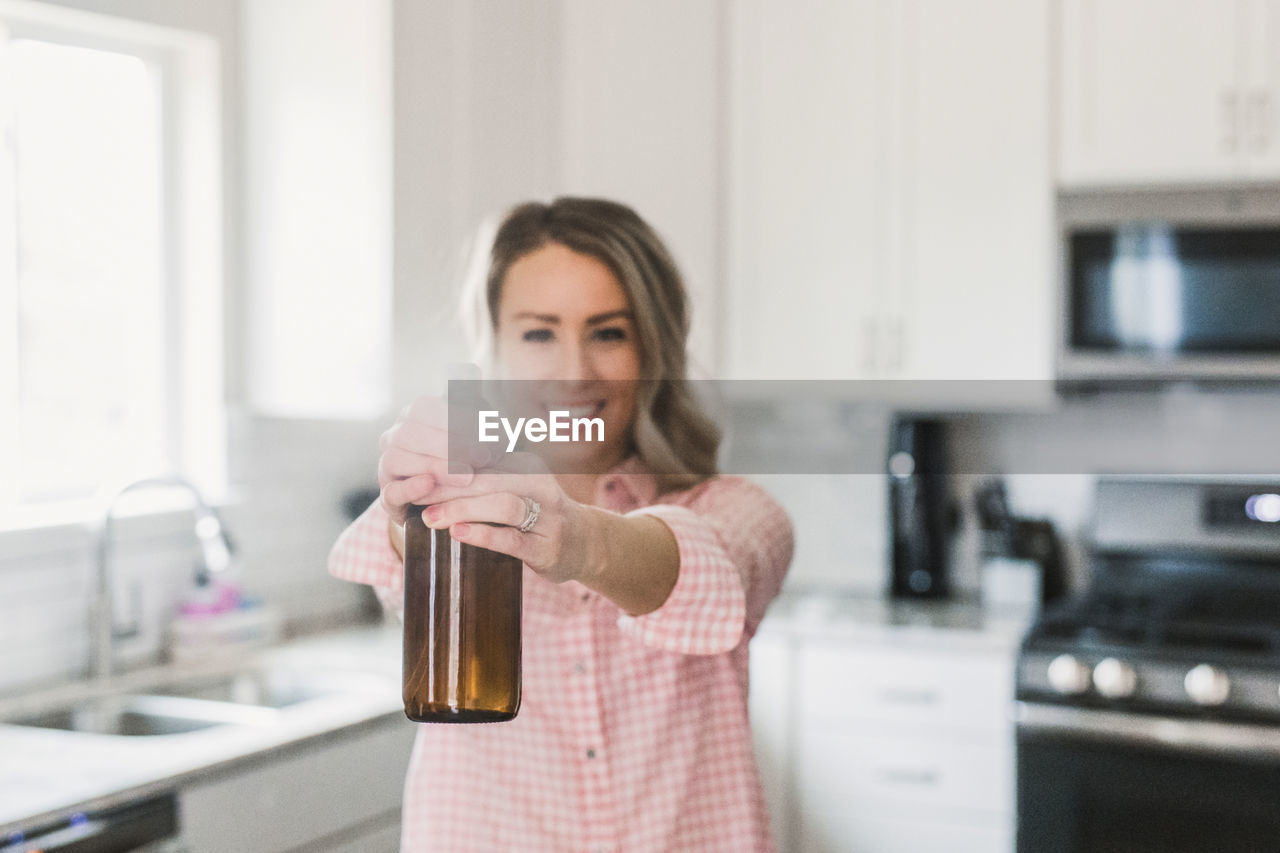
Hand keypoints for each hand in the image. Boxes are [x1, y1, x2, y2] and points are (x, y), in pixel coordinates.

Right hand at [377, 396, 483, 523]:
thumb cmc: (472, 461)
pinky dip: (410, 488)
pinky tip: (430, 484)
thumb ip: (486, 427)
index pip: (425, 408)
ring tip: (467, 477)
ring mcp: (387, 467)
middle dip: (449, 444)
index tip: (488, 434)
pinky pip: (390, 491)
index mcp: (415, 416)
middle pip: (409, 432)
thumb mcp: (482, 440)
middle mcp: (395, 437)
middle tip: (483, 458)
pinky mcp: (388, 498)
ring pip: (397, 459)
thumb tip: (499, 422)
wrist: (452, 501)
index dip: (456, 418)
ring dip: (435, 466)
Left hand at [420, 452, 597, 584]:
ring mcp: (547, 518)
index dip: (447, 464)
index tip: (416, 470)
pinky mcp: (547, 549)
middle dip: (448, 486)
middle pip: (488, 479)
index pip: (483, 458)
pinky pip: (512, 539)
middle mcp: (540, 487)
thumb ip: (484, 475)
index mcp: (528, 466)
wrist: (586, 544)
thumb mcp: (516, 486)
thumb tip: (430, 467)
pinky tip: (457, 534)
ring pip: (502, 505)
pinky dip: (482, 534)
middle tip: (415, 493)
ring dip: (462, 510)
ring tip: (431, 517)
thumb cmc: (537, 514)